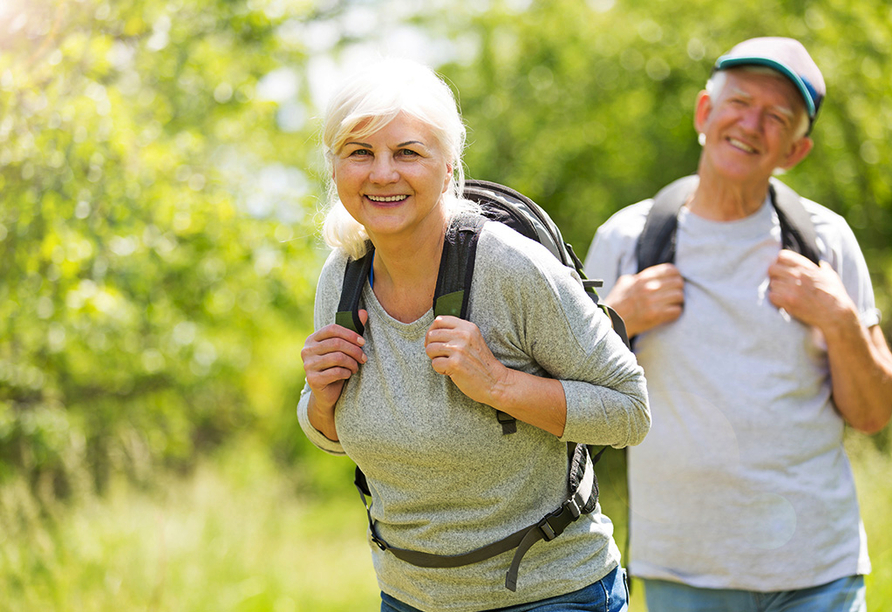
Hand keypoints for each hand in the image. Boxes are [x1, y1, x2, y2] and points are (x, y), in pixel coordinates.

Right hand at [300, 310, 368, 437]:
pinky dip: (346, 373)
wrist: (327, 393)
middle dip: (355, 350)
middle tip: (363, 358)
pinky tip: (348, 374)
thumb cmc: (336, 367)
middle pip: (337, 343)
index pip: (332, 329)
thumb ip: (352, 330)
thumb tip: (363, 312)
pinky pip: (335, 372)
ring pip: (337, 357)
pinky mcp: (312, 379)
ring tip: (356, 367)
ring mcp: (308, 365)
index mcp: (312, 339)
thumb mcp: (344, 349)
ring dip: (352, 363)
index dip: (350, 334)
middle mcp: (307, 350)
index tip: (362, 342)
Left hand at [424, 316, 507, 405]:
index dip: (432, 331)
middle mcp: (463, 335)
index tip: (435, 341)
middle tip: (440, 355)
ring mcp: (459, 349)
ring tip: (447, 363)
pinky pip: (434, 364)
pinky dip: (440, 370)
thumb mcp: (473, 340)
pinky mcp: (455, 364)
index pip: (439, 320)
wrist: (495, 381)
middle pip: (431, 335)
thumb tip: (431, 332)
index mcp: (468, 327)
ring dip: (435, 358)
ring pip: (430, 349)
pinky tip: (451, 371)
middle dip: (431, 347)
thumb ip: (456, 332)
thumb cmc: (480, 363)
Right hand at [605, 263, 684, 336]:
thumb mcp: (624, 282)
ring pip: (679, 296)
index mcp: (642, 278)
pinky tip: (669, 313)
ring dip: (678, 301)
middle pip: (678, 283)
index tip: (674, 280)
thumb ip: (638, 277)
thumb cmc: (616, 302)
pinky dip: (675, 312)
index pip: (670, 270)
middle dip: (678, 288)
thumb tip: (650, 276)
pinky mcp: (655, 315)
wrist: (609, 321)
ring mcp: (652, 302)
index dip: (676, 275)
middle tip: (674, 294)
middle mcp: (649, 288)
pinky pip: (676, 311)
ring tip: (672, 304)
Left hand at [767, 250, 855, 331]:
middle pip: (772, 268)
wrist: (836, 314)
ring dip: (776, 289)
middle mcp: (797, 275)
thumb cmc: (836, 295)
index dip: (780, 263)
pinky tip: (783, 302)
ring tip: (785, 295)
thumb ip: (824, 268)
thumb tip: (822, 264)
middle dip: (774, 276)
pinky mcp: (788, 301)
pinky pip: (771, 296)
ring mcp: (792, 287)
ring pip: (772, 283)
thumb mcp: (831, 277)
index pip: (782, 255)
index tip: (782, 270)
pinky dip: (775, 300)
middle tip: (781, 283)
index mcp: (806, 267)